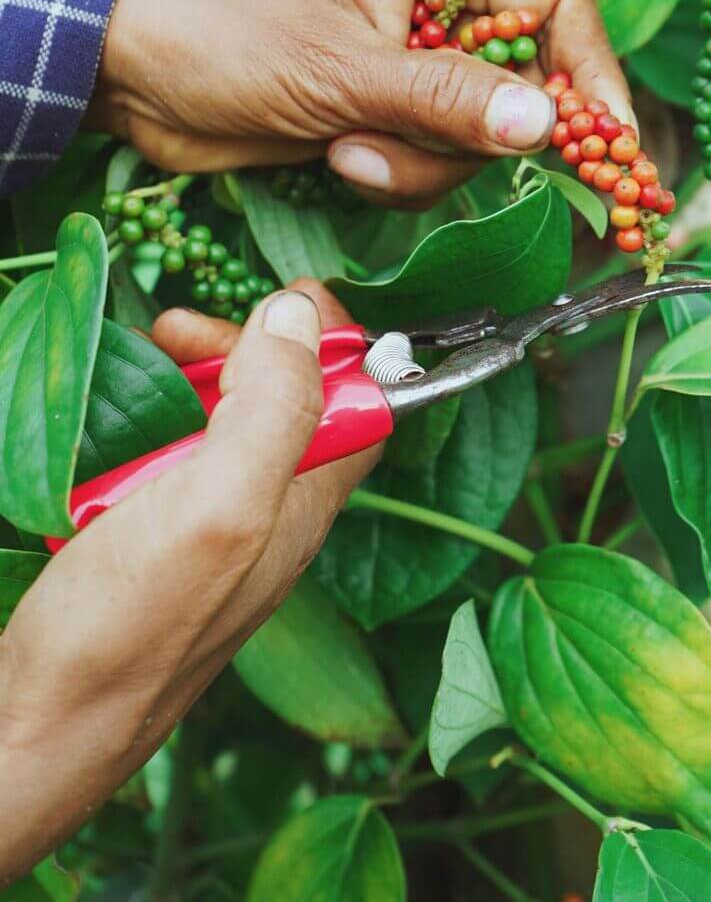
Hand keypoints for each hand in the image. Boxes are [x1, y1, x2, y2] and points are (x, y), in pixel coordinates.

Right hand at [0, 282, 376, 882]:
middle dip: (247, 349)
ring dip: (195, 380)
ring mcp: (213, 529)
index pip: (364, 403)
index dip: (339, 343)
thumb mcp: (220, 504)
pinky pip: (173, 460)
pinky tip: (113, 423)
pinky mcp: (158, 541)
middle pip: (290, 404)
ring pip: (226, 426)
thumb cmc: (132, 625)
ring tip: (144, 355)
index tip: (287, 296)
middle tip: (180, 328)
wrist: (36, 725)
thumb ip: (274, 408)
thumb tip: (302, 314)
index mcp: (306, 504)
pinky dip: (151, 424)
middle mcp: (271, 514)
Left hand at [88, 0, 632, 208]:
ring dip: (418, 163)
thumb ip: (447, 99)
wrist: (140, 76)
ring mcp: (410, 70)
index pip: (555, 6)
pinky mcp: (384, 118)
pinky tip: (336, 157)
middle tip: (426, 152)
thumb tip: (550, 125)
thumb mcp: (343, 69)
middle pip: (522, 86)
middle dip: (478, 138)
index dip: (591, 73)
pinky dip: (393, 175)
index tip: (608, 143)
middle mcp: (435, 13)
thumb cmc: (230, 38)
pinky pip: (429, 164)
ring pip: (473, 140)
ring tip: (348, 148)